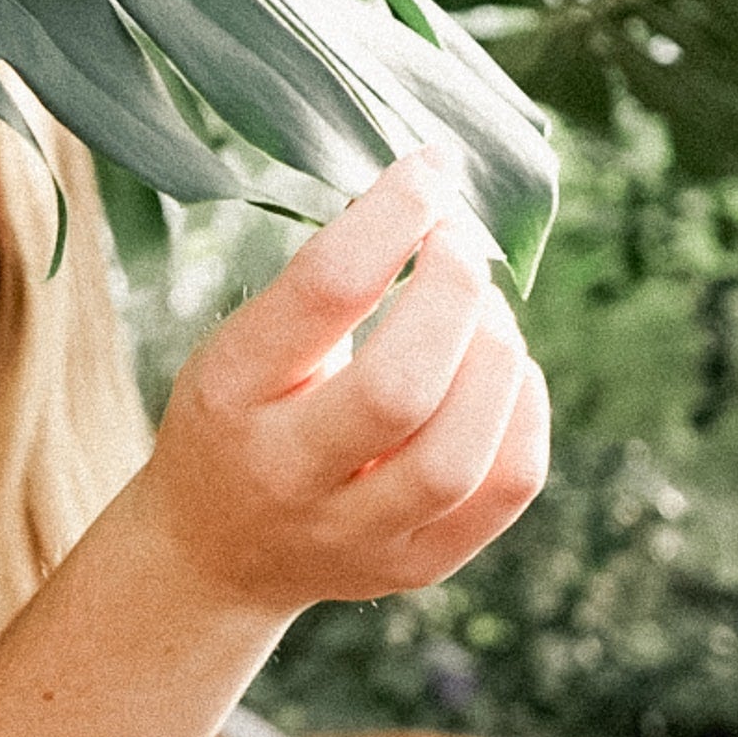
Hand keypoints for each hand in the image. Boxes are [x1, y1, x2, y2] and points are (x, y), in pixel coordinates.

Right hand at [129, 149, 549, 615]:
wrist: (213, 552)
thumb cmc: (237, 415)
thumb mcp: (241, 344)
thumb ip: (325, 287)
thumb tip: (432, 194)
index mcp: (230, 393)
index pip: (324, 292)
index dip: (394, 215)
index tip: (428, 171)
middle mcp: (286, 474)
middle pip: (401, 388)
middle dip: (455, 291)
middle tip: (458, 244)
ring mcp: (355, 535)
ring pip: (460, 453)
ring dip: (497, 353)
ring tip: (484, 309)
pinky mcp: (415, 566)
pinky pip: (506, 488)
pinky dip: (524, 408)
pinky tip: (504, 371)